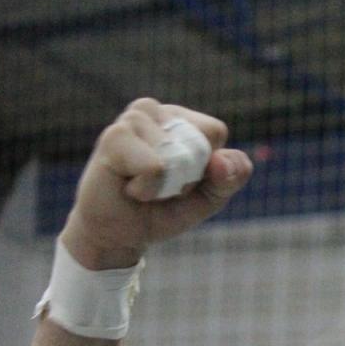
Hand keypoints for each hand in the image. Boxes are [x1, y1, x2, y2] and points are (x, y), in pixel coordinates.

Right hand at [59, 98, 252, 269]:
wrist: (119, 234)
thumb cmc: (163, 208)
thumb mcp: (210, 198)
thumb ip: (231, 178)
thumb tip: (222, 160)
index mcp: (180, 118)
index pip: (215, 131)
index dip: (208, 166)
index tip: (184, 179)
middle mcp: (155, 111)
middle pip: (198, 144)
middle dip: (187, 178)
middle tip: (160, 185)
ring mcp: (132, 120)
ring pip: (177, 156)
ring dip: (165, 185)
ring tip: (142, 185)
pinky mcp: (114, 136)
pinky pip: (155, 167)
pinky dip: (147, 188)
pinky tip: (128, 186)